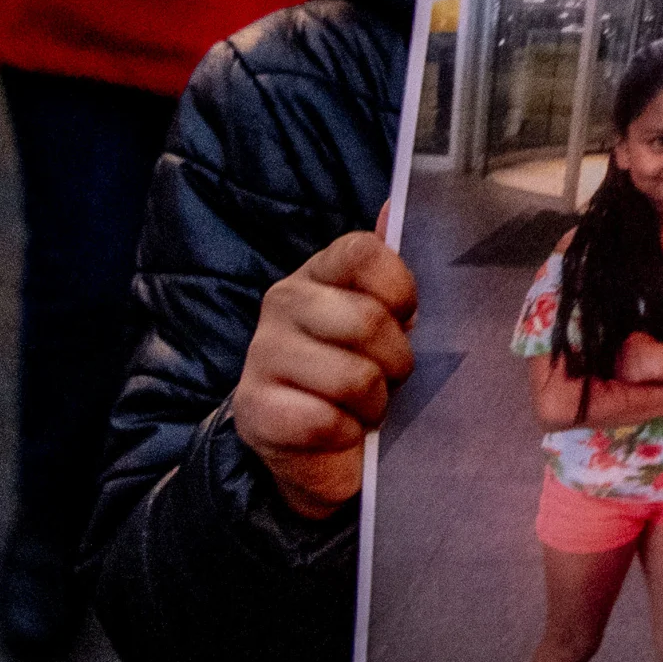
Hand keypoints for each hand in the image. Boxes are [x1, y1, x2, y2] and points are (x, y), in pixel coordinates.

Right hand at [234, 231, 419, 520]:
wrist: (322, 455)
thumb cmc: (363, 380)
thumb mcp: (387, 325)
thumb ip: (390, 272)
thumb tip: (395, 206)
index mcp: (319, 272)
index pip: (363, 252)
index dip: (400, 288)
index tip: (408, 318)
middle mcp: (284, 302)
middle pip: (367, 320)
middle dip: (396, 362)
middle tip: (390, 379)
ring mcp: (263, 354)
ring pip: (353, 376)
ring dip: (374, 405)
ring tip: (364, 408)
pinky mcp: (254, 409)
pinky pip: (324, 420)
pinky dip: (346, 435)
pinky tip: (338, 432)